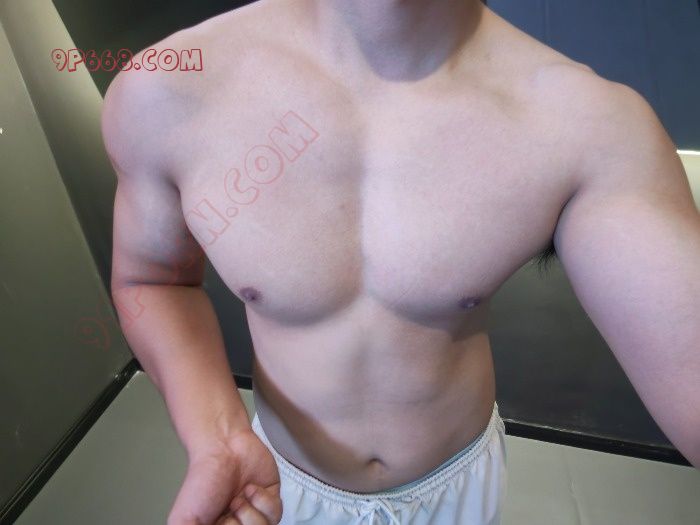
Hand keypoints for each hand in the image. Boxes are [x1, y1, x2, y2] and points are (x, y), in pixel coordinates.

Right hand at [168, 428, 282, 524]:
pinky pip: (276, 514)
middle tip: (229, 509)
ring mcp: (255, 515)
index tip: (222, 521)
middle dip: (240, 524)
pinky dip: (263, 499)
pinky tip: (250, 488)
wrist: (222, 447)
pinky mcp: (271, 501)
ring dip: (250, 512)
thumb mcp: (185, 520)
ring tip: (238, 497)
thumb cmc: (202, 480)